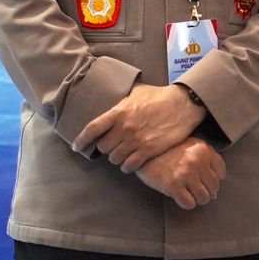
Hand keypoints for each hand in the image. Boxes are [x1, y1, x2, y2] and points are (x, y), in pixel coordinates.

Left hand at [74, 83, 205, 172]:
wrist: (182, 104)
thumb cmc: (158, 96)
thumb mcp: (135, 92)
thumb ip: (121, 99)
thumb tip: (112, 93)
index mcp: (118, 112)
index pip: (92, 129)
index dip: (81, 140)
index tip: (76, 147)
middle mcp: (124, 127)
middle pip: (103, 147)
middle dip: (105, 148)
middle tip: (111, 146)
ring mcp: (136, 140)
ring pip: (115, 159)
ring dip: (116, 159)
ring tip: (121, 155)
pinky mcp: (149, 150)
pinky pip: (130, 166)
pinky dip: (127, 167)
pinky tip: (130, 163)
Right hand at [135, 138, 225, 209]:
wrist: (140, 152)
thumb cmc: (166, 152)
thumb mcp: (188, 149)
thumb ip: (205, 164)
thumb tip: (215, 194)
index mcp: (203, 149)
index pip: (221, 173)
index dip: (211, 178)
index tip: (200, 178)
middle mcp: (197, 160)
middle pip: (214, 187)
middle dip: (203, 190)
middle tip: (190, 187)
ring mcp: (186, 173)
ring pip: (204, 198)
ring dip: (195, 198)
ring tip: (184, 191)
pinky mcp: (174, 185)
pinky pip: (190, 204)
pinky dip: (185, 202)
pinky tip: (177, 195)